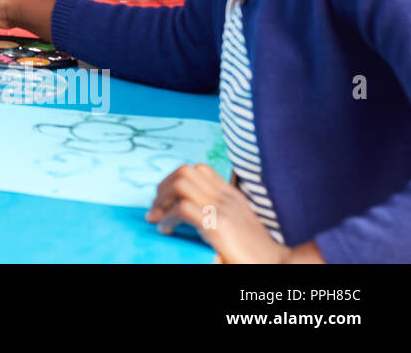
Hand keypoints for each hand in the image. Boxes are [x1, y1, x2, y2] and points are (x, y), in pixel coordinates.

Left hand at [146, 164, 296, 262]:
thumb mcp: (236, 222)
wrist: (278, 265)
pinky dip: (167, 218)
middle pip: (185, 171)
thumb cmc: (254, 250)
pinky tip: (166, 230)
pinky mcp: (218, 226)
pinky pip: (182, 209)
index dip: (175, 178)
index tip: (166, 198)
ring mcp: (223, 209)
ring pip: (180, 184)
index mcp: (231, 194)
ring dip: (162, 200)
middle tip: (156, 208)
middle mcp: (226, 197)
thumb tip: (185, 208)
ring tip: (158, 217)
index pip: (199, 169)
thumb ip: (218, 210)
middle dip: (163, 187)